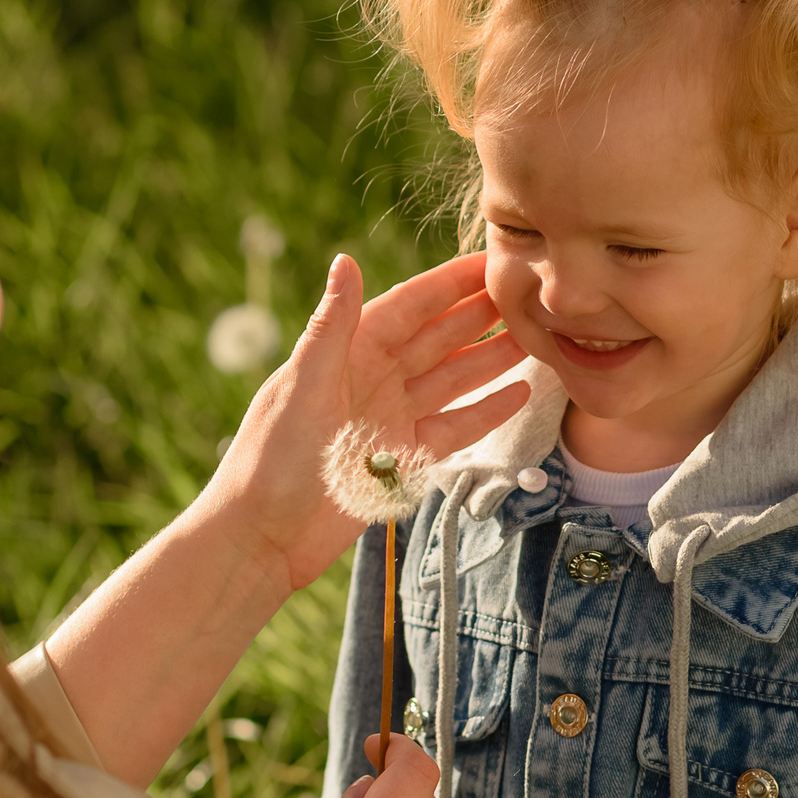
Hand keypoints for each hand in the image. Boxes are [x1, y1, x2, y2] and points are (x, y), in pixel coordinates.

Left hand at [206, 253, 529, 589]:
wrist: (261, 539)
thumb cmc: (268, 461)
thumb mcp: (301, 387)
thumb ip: (332, 327)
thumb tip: (345, 260)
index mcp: (348, 352)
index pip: (410, 305)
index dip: (451, 282)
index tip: (494, 258)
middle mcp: (373, 378)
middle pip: (440, 337)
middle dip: (483, 314)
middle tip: (532, 293)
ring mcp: (390, 417)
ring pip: (453, 379)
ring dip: (492, 358)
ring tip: (537, 337)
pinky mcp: (402, 458)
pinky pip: (453, 427)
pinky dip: (486, 410)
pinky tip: (519, 392)